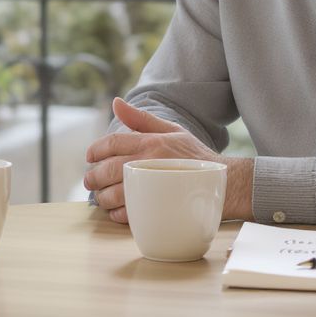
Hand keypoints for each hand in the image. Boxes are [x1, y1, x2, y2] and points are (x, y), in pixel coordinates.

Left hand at [84, 98, 250, 223]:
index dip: (96, 149)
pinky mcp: (158, 208)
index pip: (112, 142)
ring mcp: (153, 186)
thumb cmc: (196, 157)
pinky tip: (117, 211)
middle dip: (93, 176)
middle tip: (90, 181)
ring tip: (101, 197)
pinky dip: (117, 213)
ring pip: (114, 193)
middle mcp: (150, 162)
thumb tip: (115, 102)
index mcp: (151, 142)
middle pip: (108, 168)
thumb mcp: (172, 130)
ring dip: (102, 197)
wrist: (226, 183)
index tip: (90, 157)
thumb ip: (141, 119)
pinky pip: (129, 213)